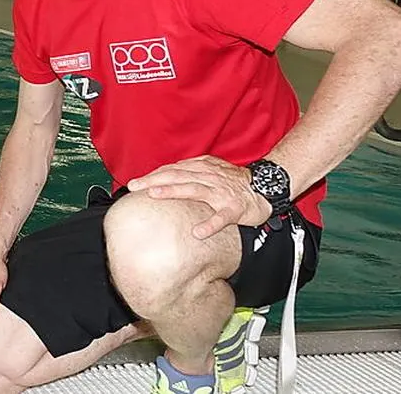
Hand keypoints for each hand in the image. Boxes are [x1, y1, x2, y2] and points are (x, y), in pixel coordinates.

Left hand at [127, 155, 272, 238]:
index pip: (172, 170)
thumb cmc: (233, 181)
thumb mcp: (210, 171)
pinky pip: (221, 217)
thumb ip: (189, 172)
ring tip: (154, 195)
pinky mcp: (235, 208)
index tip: (134, 183)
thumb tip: (165, 177)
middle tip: (134, 186)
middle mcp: (209, 178)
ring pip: (194, 189)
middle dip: (154, 180)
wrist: (266, 186)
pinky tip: (197, 233)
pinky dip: (210, 224)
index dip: (153, 175)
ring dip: (173, 191)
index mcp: (201, 169)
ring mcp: (221, 192)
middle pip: (177, 176)